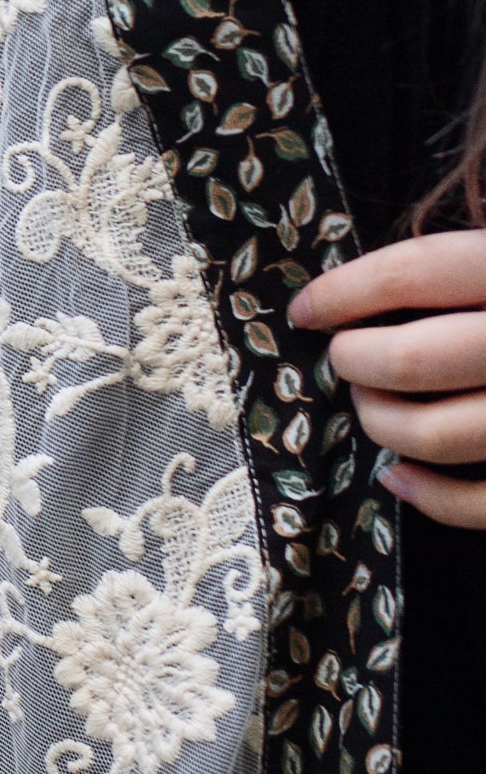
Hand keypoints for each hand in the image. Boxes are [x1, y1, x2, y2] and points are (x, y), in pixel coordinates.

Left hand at [293, 232, 485, 527]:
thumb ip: (473, 270)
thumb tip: (358, 299)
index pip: (420, 271)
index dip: (348, 289)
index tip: (306, 308)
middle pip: (415, 357)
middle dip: (357, 361)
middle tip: (347, 358)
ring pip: (437, 434)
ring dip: (383, 424)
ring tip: (375, 407)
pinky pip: (481, 503)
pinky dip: (427, 496)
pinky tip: (398, 475)